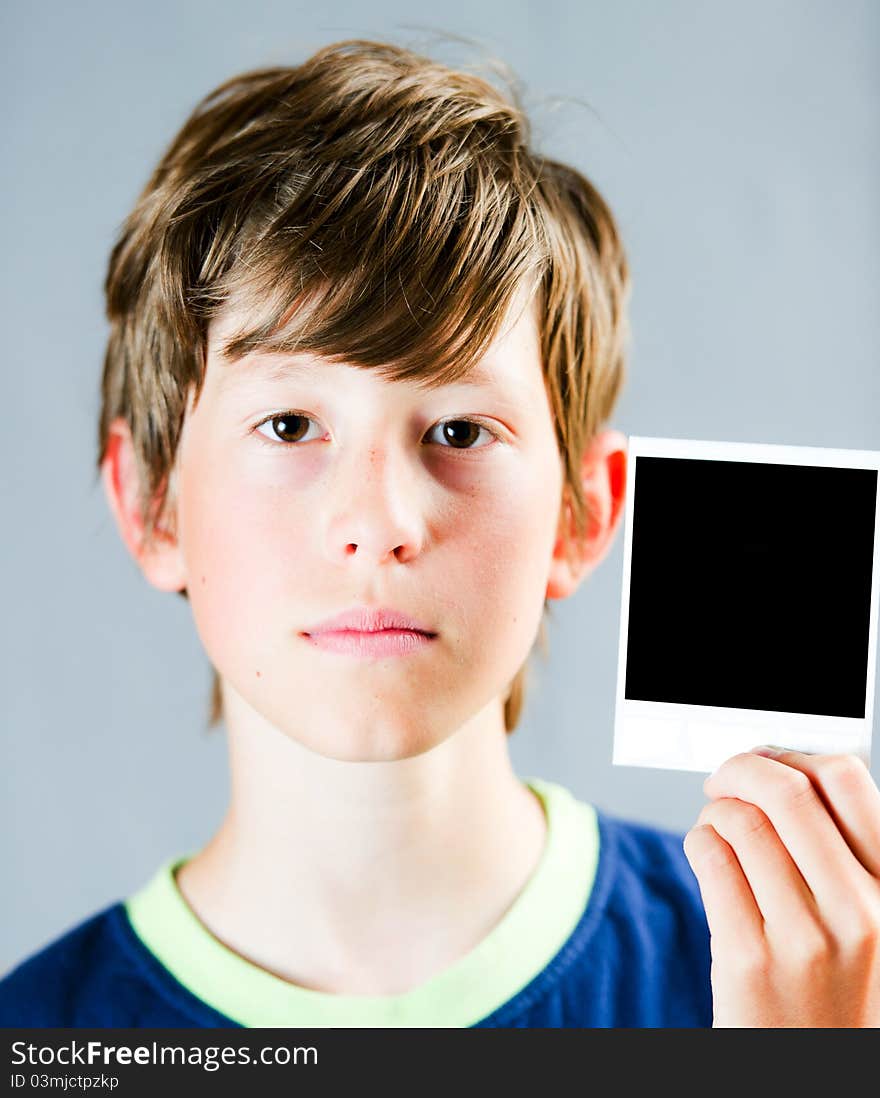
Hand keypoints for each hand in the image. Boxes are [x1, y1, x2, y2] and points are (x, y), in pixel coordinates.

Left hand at [683, 747, 879, 1026]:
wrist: (813, 1076)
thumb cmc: (836, 992)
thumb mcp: (868, 923)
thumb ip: (840, 855)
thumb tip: (782, 773)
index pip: (848, 781)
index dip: (795, 755)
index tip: (770, 760)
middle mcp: (860, 913)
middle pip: (787, 792)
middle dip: (742, 768)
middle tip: (723, 777)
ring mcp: (805, 939)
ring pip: (741, 821)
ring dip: (715, 809)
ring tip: (715, 824)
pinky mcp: (750, 961)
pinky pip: (711, 860)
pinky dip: (699, 840)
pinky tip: (706, 851)